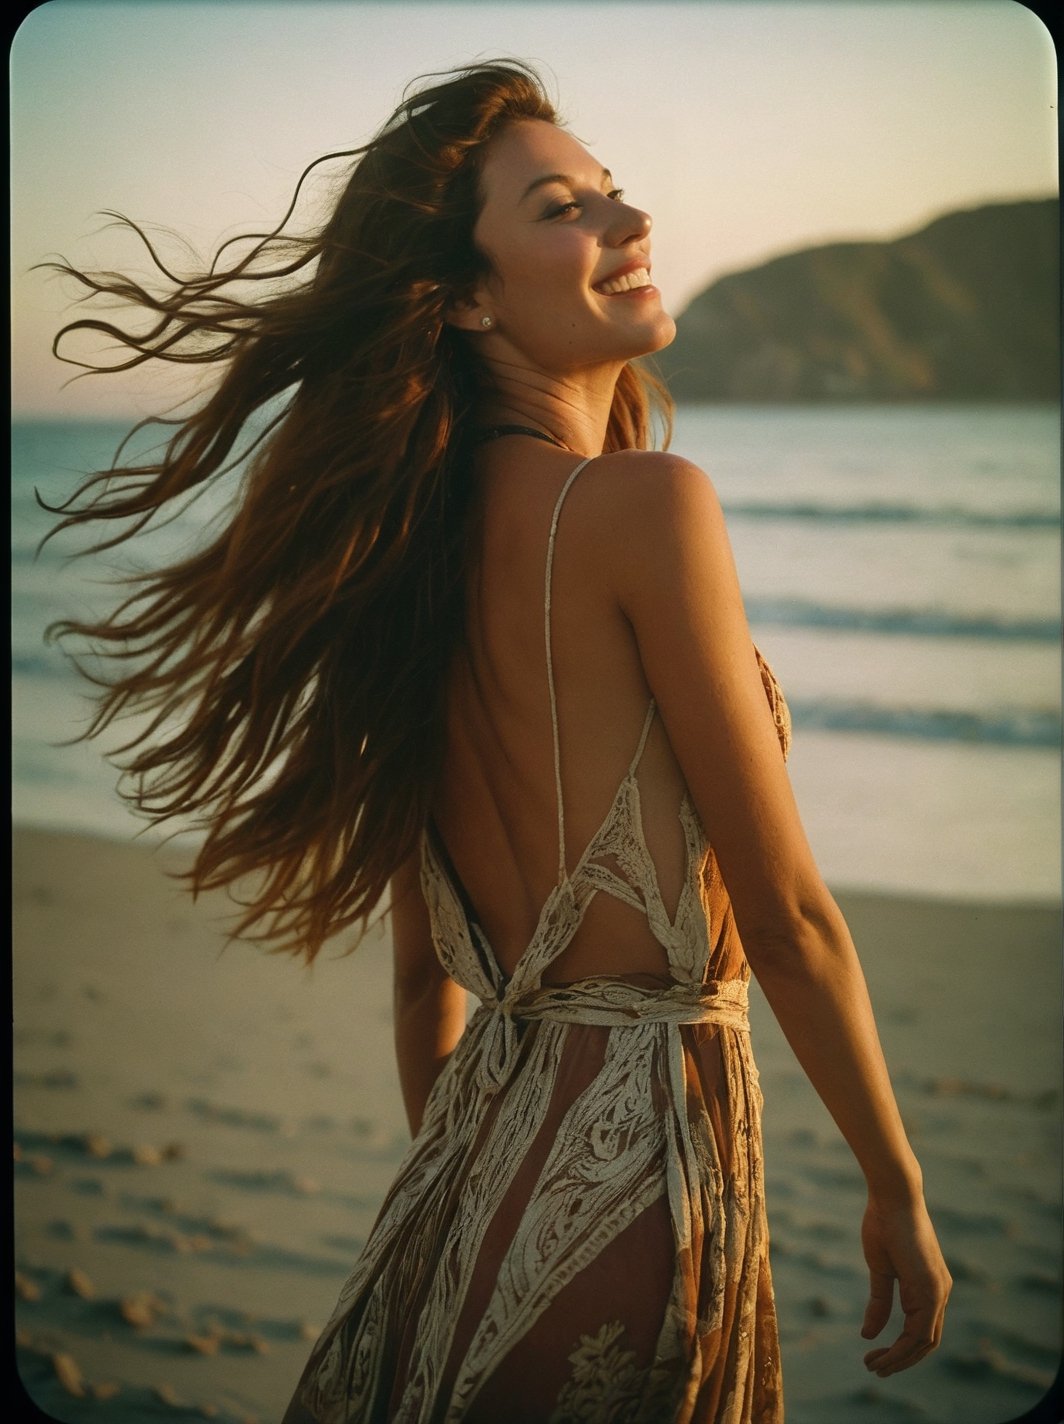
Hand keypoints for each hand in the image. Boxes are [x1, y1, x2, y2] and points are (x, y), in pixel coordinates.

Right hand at [860, 1195, 951, 1375]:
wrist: (893, 1196)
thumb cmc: (885, 1224)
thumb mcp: (881, 1269)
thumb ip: (880, 1302)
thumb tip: (869, 1334)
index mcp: (929, 1288)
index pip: (921, 1333)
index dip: (900, 1351)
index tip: (874, 1357)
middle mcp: (939, 1292)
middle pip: (926, 1343)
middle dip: (901, 1361)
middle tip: (875, 1370)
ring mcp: (938, 1290)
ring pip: (925, 1340)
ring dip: (900, 1359)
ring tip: (875, 1367)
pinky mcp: (931, 1286)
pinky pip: (922, 1329)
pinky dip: (903, 1346)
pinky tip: (883, 1352)